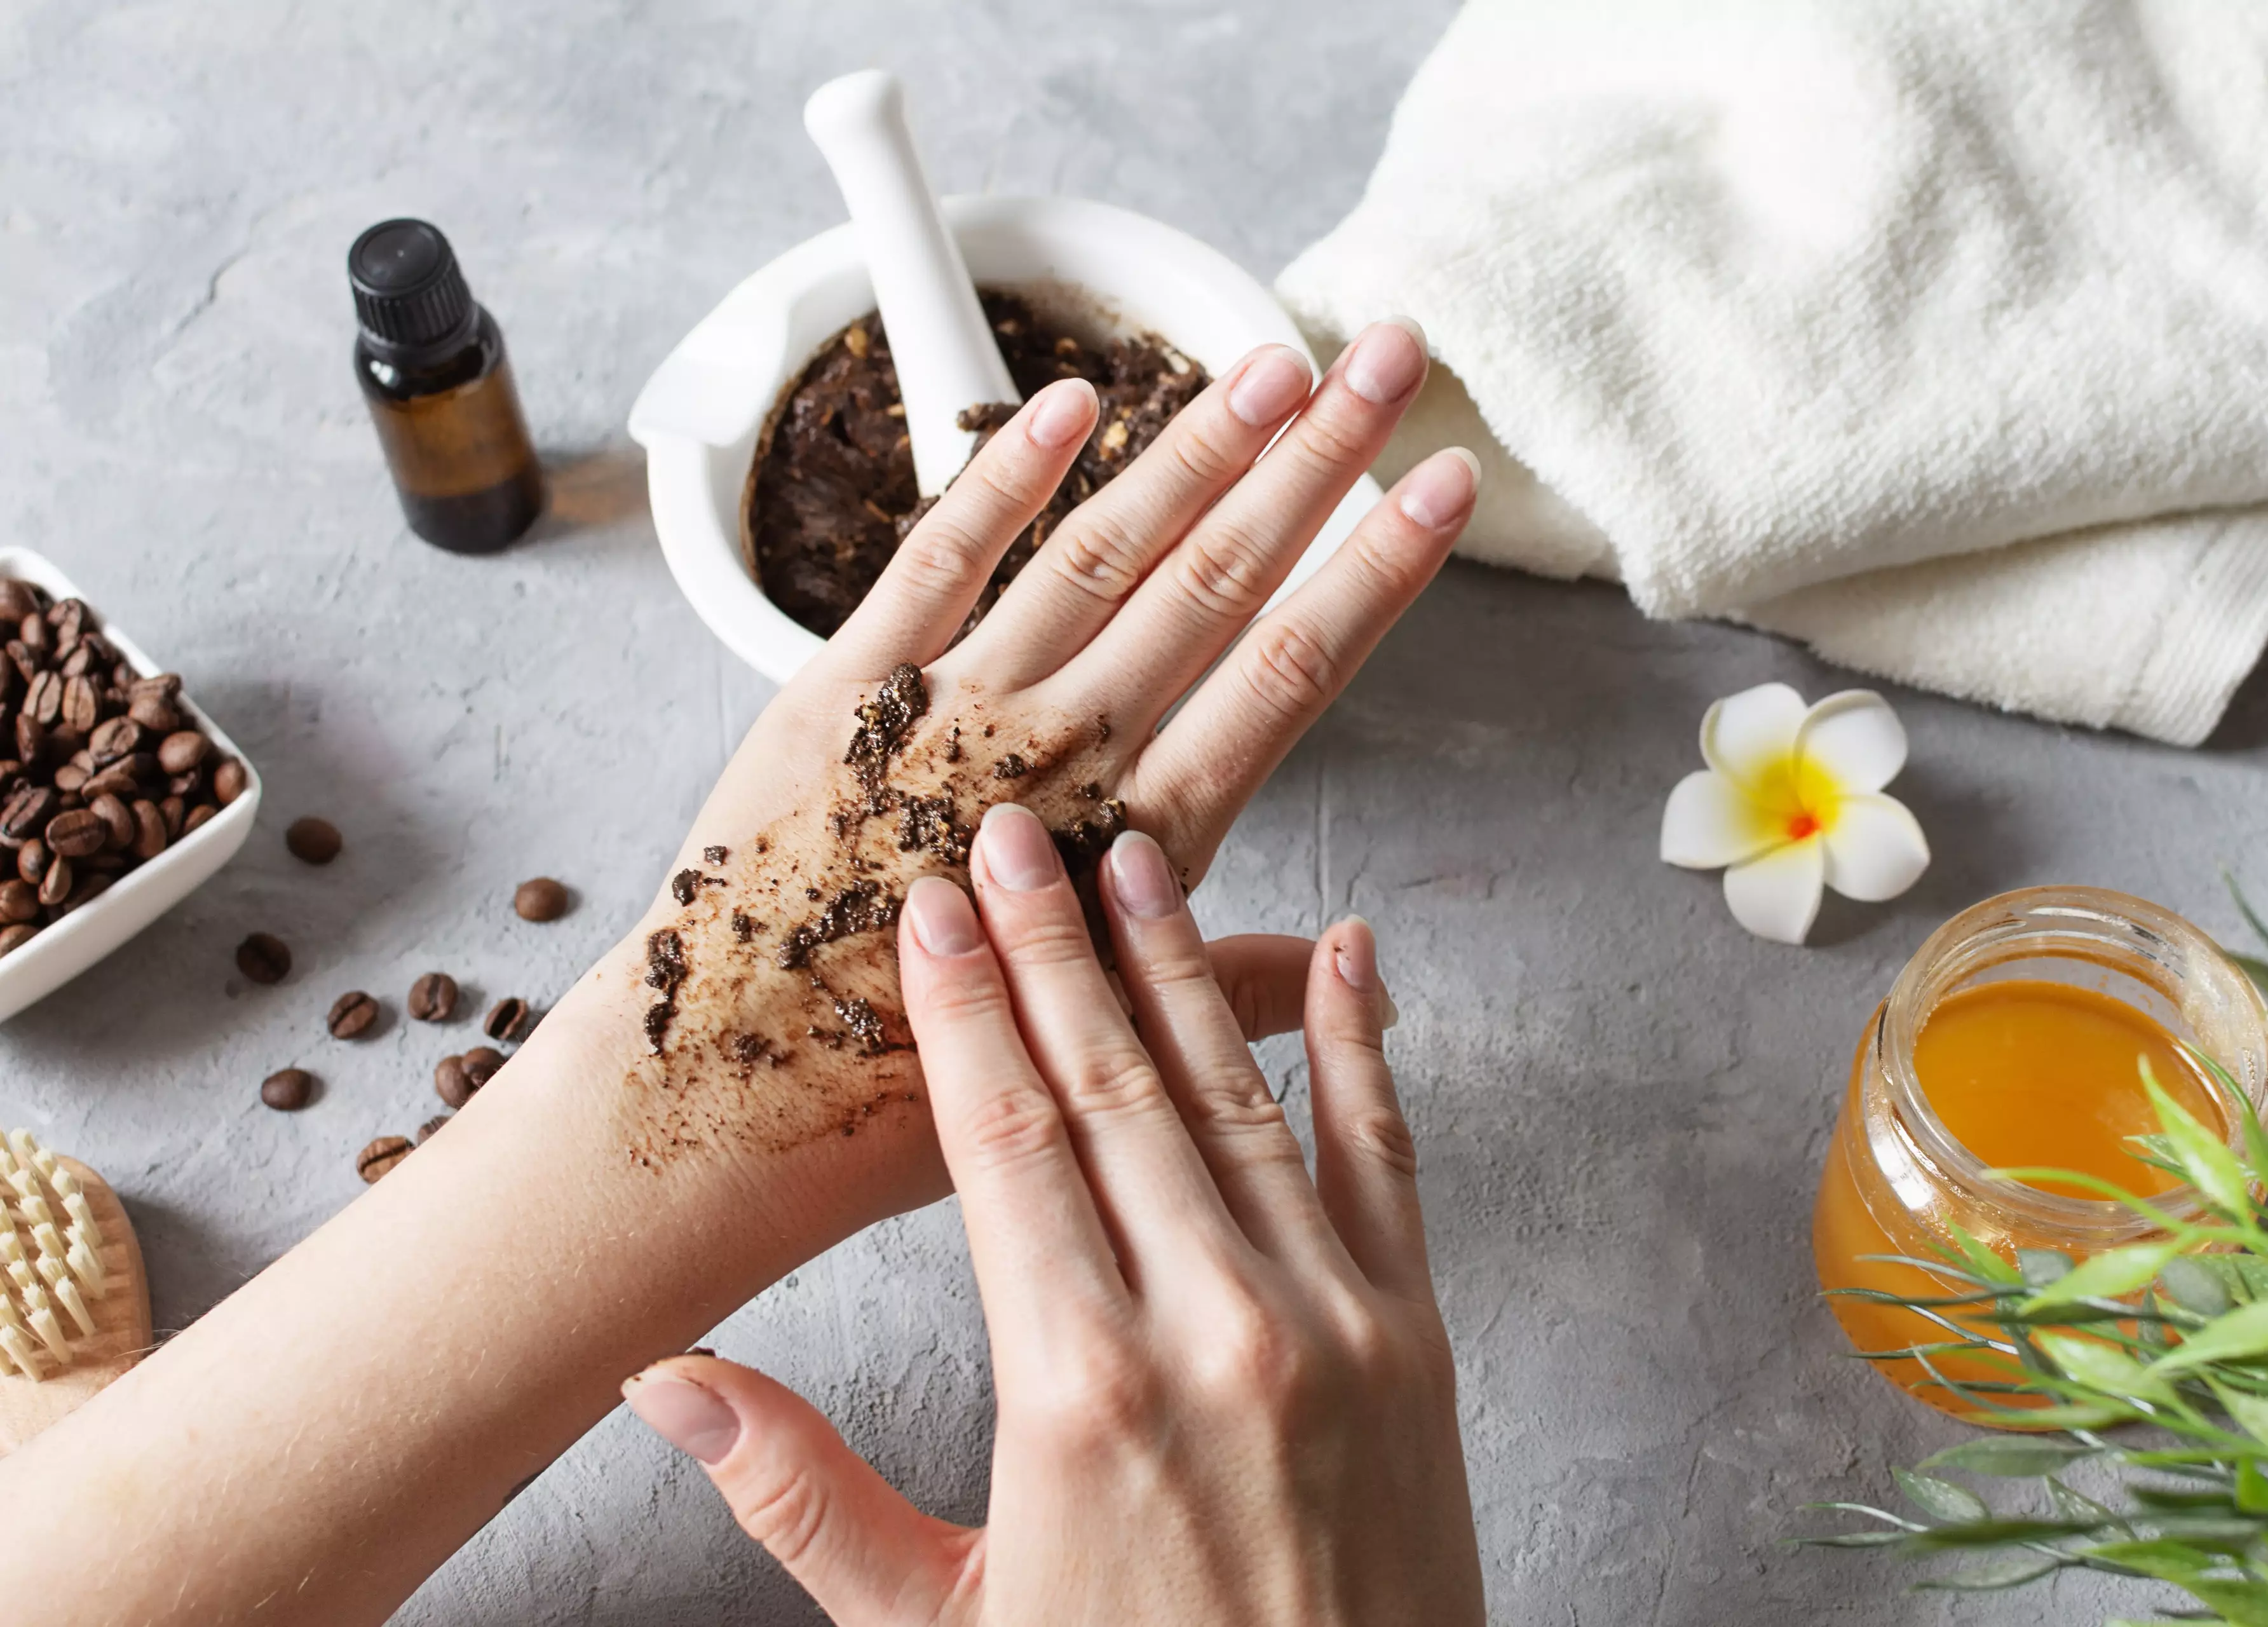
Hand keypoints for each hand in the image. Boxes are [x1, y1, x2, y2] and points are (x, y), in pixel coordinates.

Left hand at [585, 319, 1474, 1228]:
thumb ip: (1226, 991)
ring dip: (1195, 445)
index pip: (1289, 673)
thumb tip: (1346, 979)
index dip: (1376, 569)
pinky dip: (1004, 475)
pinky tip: (1072, 399)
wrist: (728, 1107)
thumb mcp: (1101, 1052)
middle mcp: (1060, 758)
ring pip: (1102, 551)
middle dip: (1317, 458)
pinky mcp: (841, 691)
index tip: (1443, 481)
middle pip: (1217, 579)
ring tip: (1274, 359)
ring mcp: (952, 711)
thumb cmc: (909, 1098)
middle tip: (1388, 358)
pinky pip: (937, 558)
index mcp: (1138, 845)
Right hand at [623, 807, 1483, 1625]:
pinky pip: (1387, 1160)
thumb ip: (804, 1499)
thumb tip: (666, 1383)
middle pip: (1113, 1088)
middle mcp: (1212, 1331)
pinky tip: (1342, 954)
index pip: (1003, 1143)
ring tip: (1135, 860)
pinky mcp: (1416, 1342)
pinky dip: (1364, 1048)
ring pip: (1239, 1098)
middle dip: (1056, 945)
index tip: (932, 907)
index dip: (963, 1011)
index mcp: (1076, 1391)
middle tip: (1019, 828)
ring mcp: (1332, 1325)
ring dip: (1179, 969)